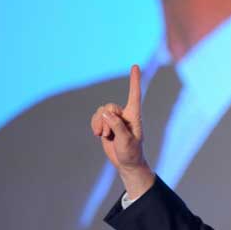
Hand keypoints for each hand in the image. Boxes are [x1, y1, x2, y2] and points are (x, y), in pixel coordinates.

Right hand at [90, 64, 154, 197]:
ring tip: (107, 137)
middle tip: (109, 135)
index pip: (135, 94)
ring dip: (100, 125)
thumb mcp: (127, 141)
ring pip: (101, 112)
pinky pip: (96, 117)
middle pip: (109, 107)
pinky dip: (95, 125)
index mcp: (135, 115)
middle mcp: (124, 114)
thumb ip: (117, 126)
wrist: (126, 163)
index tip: (135, 66)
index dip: (135, 80)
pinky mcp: (106, 124)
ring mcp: (114, 119)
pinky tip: (99, 135)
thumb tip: (106, 113)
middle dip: (106, 121)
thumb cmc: (131, 152)